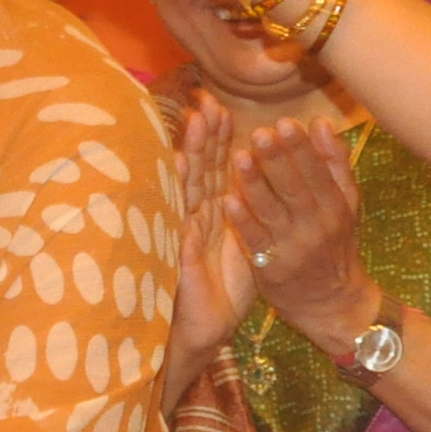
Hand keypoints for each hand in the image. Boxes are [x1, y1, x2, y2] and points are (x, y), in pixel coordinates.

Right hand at [166, 98, 256, 393]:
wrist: (205, 330)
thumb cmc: (222, 290)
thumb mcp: (241, 245)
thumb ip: (245, 215)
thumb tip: (253, 185)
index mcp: (212, 214)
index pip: (214, 169)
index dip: (216, 139)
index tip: (219, 106)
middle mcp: (195, 218)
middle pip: (199, 169)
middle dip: (203, 135)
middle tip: (206, 101)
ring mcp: (183, 233)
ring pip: (186, 185)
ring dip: (190, 151)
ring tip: (193, 122)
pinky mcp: (177, 253)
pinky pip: (180, 217)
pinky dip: (179, 191)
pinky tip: (178, 168)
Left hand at [229, 119, 373, 340]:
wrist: (332, 301)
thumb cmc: (334, 243)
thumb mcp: (346, 205)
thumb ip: (335, 164)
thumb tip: (322, 123)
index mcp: (336, 206)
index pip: (318, 173)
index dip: (301, 148)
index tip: (285, 122)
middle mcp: (316, 225)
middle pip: (295, 188)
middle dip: (277, 160)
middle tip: (259, 133)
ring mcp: (293, 247)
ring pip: (272, 212)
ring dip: (254, 185)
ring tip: (238, 158)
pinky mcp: (271, 267)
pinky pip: (255, 240)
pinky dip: (242, 221)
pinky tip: (227, 200)